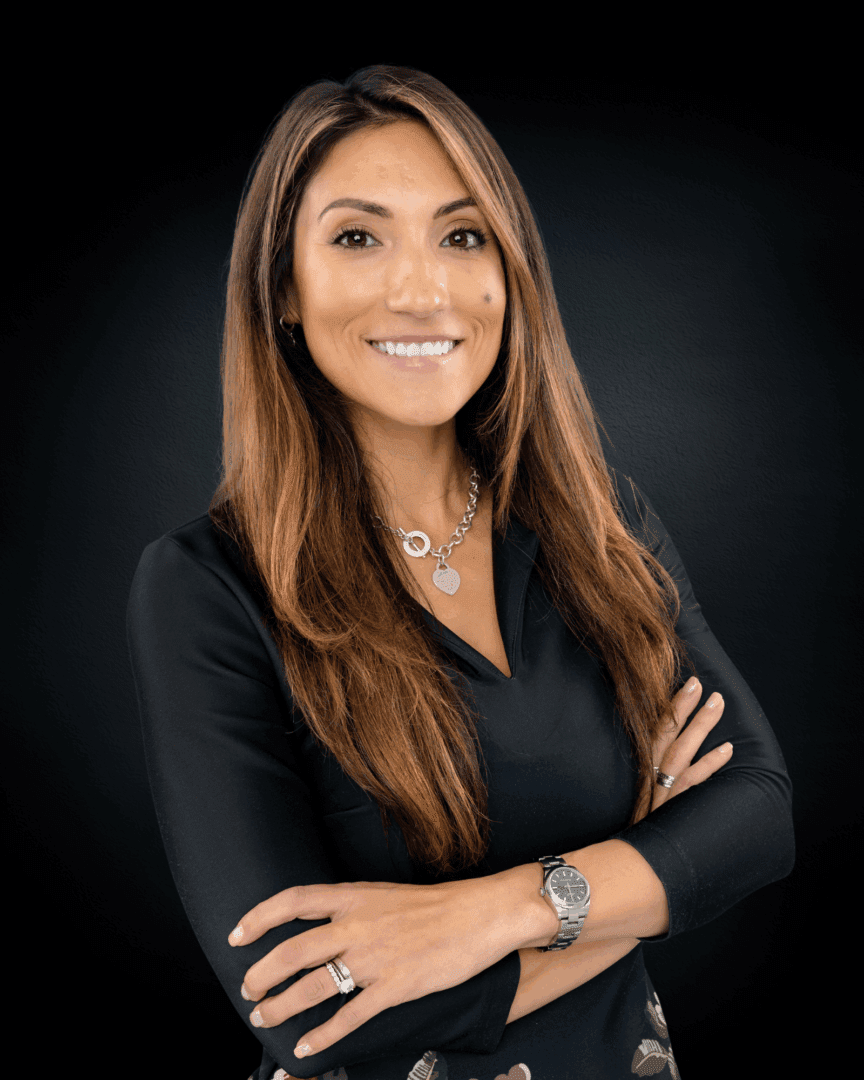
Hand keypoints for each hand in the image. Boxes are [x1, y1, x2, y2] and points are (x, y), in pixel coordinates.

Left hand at [228, 874, 518, 1061]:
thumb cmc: (436, 905)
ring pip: (312, 986)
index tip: (237, 934)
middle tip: (249, 989)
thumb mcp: (385, 894)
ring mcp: (373, 958)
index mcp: (354, 897)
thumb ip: (352, 909)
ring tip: (265, 1017)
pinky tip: (307, 1047)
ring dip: (282, 1005)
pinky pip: (349, 1016)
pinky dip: (323, 1035)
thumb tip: (321, 924)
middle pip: (292, 950)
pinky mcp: (394, 988)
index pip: (292, 900)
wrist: (479, 915)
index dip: (259, 917)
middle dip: (262, 974)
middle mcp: (356, 925)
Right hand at [634, 678, 731, 822]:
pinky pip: (693, 782)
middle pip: (665, 735)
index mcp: (640, 772)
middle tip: (701, 684)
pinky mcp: (672, 809)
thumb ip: (654, 783)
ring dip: (700, 726)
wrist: (626, 866)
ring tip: (717, 704)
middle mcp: (648, 778)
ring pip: (680, 752)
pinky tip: (727, 750)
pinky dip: (709, 764)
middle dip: (683, 707)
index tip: (687, 685)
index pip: (653, 732)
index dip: (670, 708)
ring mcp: (660, 793)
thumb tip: (668, 763)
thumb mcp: (641, 803)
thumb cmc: (638, 835)